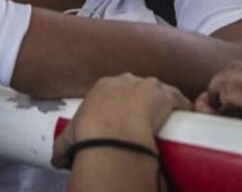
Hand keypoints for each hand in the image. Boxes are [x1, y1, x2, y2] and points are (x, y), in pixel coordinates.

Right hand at [53, 74, 190, 168]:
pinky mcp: (166, 96)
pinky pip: (179, 100)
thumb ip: (62, 148)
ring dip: (164, 103)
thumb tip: (57, 161)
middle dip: (142, 101)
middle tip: (144, 120)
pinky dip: (182, 107)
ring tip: (165, 120)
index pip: (115, 90)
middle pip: (139, 87)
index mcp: (103, 85)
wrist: (111, 134)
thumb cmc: (88, 134)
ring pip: (161, 91)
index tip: (123, 117)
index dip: (121, 103)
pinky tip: (185, 117)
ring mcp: (148, 86)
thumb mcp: (68, 139)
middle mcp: (126, 80)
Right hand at [193, 61, 241, 126]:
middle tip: (217, 106)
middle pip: (232, 69)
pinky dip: (239, 80)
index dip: (214, 98)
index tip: (215, 113)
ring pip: (239, 65)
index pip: (227, 84)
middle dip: (218, 86)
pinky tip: (241, 99)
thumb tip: (201, 101)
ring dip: (227, 81)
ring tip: (229, 103)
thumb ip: (215, 118)